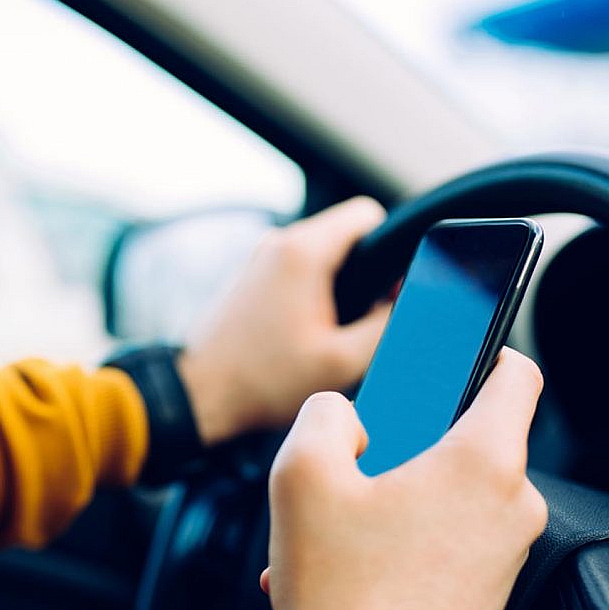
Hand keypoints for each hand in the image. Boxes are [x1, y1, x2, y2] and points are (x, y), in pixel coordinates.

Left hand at [179, 197, 390, 445]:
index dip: (390, 248)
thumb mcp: (342, 362)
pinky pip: (299, 270)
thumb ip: (387, 324)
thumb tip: (408, 300)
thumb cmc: (263, 381)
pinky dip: (312, 294)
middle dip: (365, 274)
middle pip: (346, 235)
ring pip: (323, 254)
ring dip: (338, 288)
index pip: (367, 214)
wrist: (200, 395)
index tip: (390, 290)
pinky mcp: (252, 277)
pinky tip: (307, 334)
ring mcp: (261, 257)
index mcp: (303, 251)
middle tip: (360, 323)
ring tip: (331, 334)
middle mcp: (279, 242)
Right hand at [264, 348, 547, 609]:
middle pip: (464, 435)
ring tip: (340, 524)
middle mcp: (510, 506)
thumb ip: (323, 413)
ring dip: (392, 494)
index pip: (514, 375)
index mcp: (481, 464)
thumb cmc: (342, 591)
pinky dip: (401, 533)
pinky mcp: (487, 587)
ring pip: (447, 489)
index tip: (447, 352)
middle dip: (402, 440)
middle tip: (354, 461)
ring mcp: (504, 551)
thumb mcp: (302, 474)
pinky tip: (350, 558)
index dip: (480, 349)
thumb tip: (345, 416)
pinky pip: (447, 533)